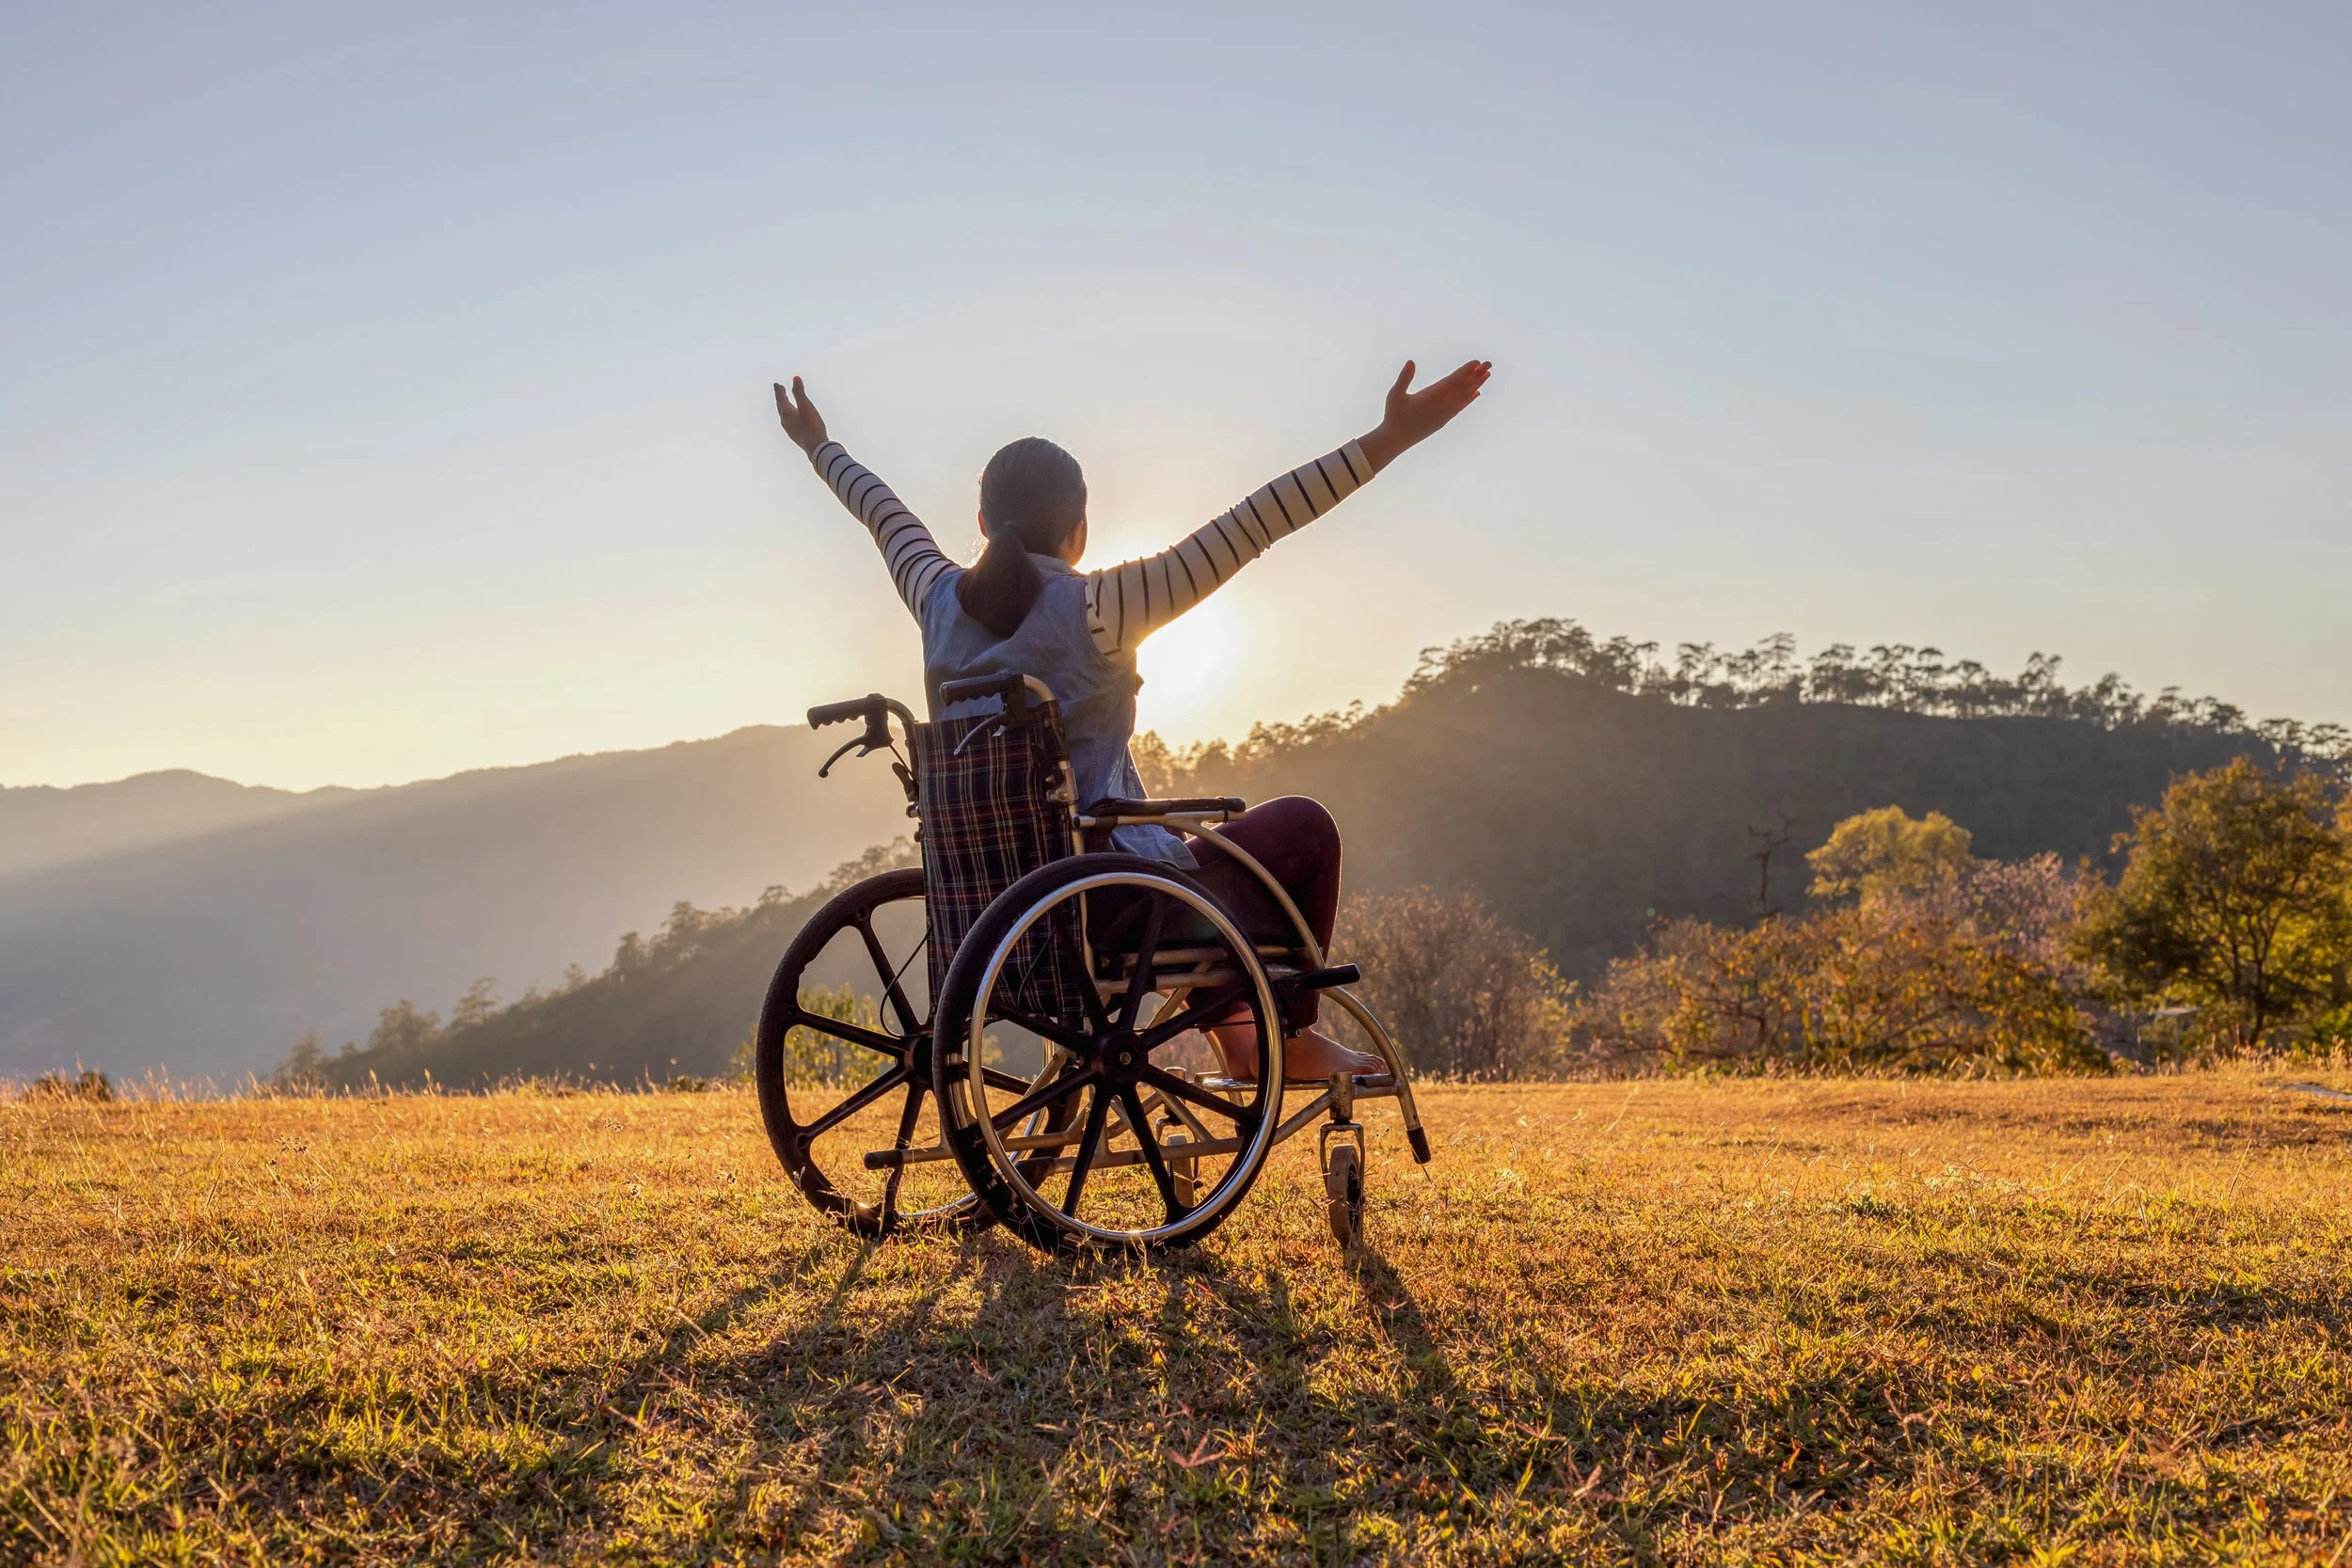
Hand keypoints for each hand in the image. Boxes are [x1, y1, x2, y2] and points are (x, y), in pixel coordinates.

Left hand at [773, 376, 827, 454]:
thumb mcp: (806, 405)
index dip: (779, 390)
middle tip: (780, 389)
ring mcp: (789, 429)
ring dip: (783, 407)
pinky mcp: (794, 435)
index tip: (776, 384)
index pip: (781, 398)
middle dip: (780, 397)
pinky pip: (787, 422)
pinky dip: (788, 415)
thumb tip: (795, 377)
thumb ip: (799, 391)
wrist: (815, 446)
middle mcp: (785, 420)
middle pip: (780, 406)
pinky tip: (792, 420)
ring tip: (785, 403)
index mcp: (786, 412)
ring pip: (783, 415)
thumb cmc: (812, 425)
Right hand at [1358, 358, 1491, 472]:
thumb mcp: (1395, 395)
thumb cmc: (1393, 415)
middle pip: (1462, 387)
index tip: (1476, 363)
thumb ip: (1404, 378)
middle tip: (1488, 364)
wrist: (1396, 440)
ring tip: (1487, 375)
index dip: (1465, 371)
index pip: (1452, 382)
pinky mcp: (1443, 420)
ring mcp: (1444, 414)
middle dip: (1475, 375)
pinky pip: (1459, 408)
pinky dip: (1469, 400)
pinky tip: (1477, 394)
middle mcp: (1441, 406)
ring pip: (1463, 397)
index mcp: (1430, 397)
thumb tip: (1411, 362)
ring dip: (1476, 385)